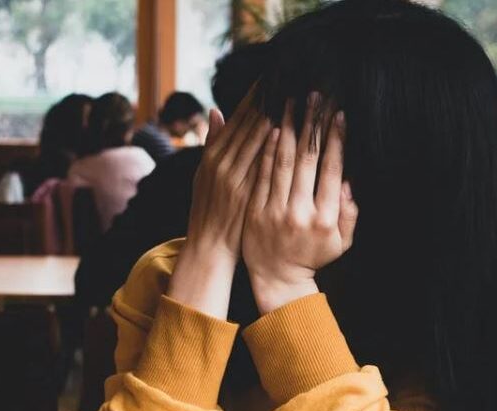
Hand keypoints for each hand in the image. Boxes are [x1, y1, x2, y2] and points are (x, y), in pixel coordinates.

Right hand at [167, 94, 272, 318]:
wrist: (209, 247)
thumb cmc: (209, 209)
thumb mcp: (203, 174)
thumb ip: (212, 143)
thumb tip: (215, 111)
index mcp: (212, 156)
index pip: (237, 118)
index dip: (254, 96)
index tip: (270, 76)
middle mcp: (221, 164)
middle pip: (249, 124)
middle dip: (269, 100)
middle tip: (288, 77)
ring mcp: (234, 180)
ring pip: (256, 141)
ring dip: (276, 116)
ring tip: (293, 96)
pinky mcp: (246, 195)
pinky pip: (262, 166)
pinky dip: (274, 147)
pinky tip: (287, 132)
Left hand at [243, 95, 358, 313]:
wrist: (278, 279)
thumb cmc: (314, 256)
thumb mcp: (342, 242)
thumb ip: (350, 213)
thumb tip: (349, 180)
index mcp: (325, 218)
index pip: (331, 169)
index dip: (335, 138)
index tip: (338, 113)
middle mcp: (300, 213)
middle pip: (307, 159)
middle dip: (312, 123)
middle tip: (315, 95)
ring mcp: (275, 211)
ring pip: (283, 161)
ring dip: (289, 128)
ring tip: (292, 101)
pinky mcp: (255, 210)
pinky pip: (262, 173)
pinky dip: (267, 149)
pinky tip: (272, 127)